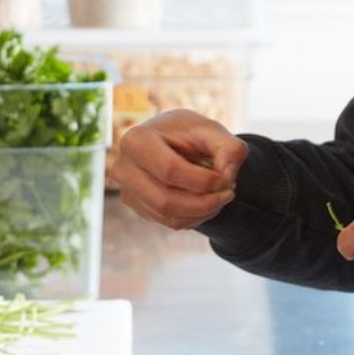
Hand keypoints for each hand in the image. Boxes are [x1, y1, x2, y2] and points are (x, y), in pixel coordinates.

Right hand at [108, 109, 247, 229]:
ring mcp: (126, 189)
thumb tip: (227, 176)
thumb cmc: (190, 134)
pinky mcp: (136, 205)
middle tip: (229, 193)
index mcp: (137, 140)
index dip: (203, 181)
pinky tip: (206, 202)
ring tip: (220, 196)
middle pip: (166, 200)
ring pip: (169, 216)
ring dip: (202, 212)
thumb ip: (229, 148)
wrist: (172, 141)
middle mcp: (123, 167)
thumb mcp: (214, 131)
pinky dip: (194, 217)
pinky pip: (169, 222)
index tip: (228, 179)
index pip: (170, 171)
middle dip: (204, 203)